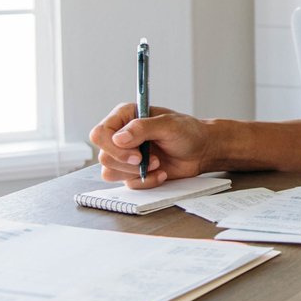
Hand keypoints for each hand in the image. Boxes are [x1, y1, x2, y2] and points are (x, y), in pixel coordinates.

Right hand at [88, 103, 216, 187]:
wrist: (201, 150)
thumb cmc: (187, 132)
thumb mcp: (168, 125)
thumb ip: (142, 128)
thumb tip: (118, 139)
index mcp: (124, 117)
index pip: (100, 133)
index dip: (113, 147)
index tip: (136, 154)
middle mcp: (121, 136)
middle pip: (103, 156)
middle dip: (127, 163)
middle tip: (149, 160)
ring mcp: (125, 155)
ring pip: (110, 172)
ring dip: (136, 173)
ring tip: (157, 163)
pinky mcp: (132, 171)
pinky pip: (127, 184)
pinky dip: (146, 181)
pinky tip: (161, 172)